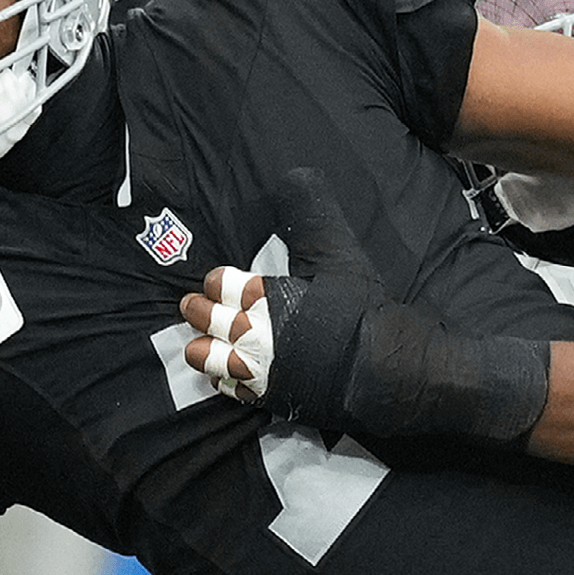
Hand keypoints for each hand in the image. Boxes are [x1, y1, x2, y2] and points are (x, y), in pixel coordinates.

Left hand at [178, 168, 383, 408]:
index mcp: (264, 296)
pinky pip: (233, 391)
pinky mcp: (271, 398)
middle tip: (190, 306)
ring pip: (212, 359)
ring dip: (202, 350)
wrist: (383, 367)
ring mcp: (260, 370)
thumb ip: (308, 216)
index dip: (218, 281)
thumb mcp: (336, 252)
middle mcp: (253, 334)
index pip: (223, 284)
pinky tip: (223, 376)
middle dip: (198, 311)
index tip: (215, 280)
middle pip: (209, 320)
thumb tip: (294, 177)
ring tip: (197, 344)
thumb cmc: (360, 309)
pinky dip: (224, 382)